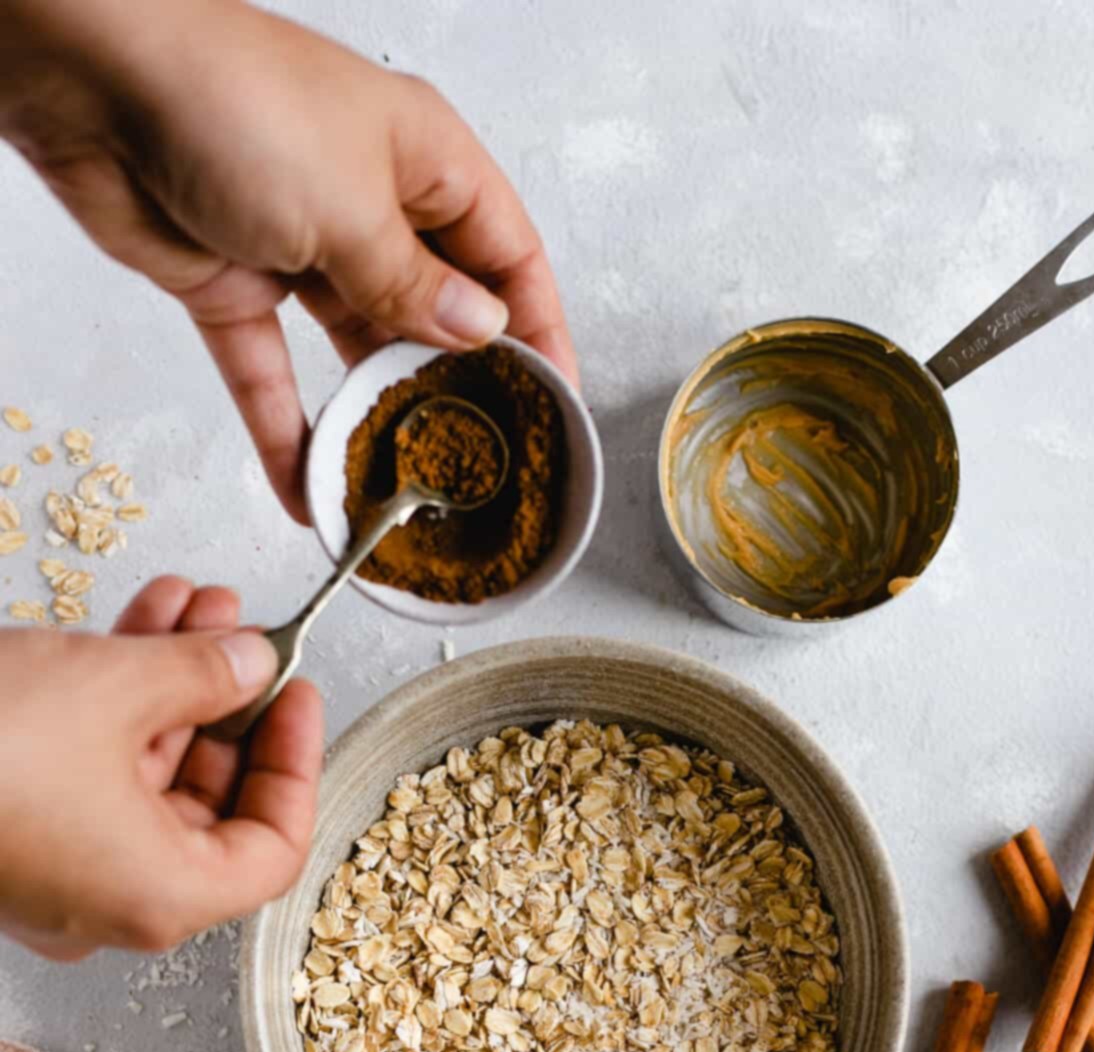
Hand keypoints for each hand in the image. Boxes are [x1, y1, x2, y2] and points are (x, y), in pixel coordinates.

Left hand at [0, 0, 577, 520]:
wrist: (90, 76)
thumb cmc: (232, 96)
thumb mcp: (353, 204)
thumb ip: (414, 285)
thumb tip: (477, 331)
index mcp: (423, 158)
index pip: (508, 253)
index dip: (537, 325)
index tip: (556, 395)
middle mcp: (370, 201)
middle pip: (435, 308)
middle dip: (458, 382)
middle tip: (483, 454)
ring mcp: (300, 244)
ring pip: (354, 349)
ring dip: (373, 415)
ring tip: (402, 482)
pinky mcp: (231, 283)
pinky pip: (270, 374)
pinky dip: (285, 430)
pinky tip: (308, 485)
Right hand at [0, 581, 322, 960]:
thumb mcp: (115, 688)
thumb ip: (204, 673)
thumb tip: (251, 662)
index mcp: (162, 897)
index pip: (273, 848)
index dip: (296, 764)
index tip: (298, 692)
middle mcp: (114, 902)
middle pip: (210, 805)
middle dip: (230, 701)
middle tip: (245, 629)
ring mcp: (59, 874)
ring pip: (146, 775)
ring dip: (174, 685)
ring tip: (196, 603)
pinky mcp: (13, 835)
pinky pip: (89, 772)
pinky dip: (116, 702)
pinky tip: (138, 623)